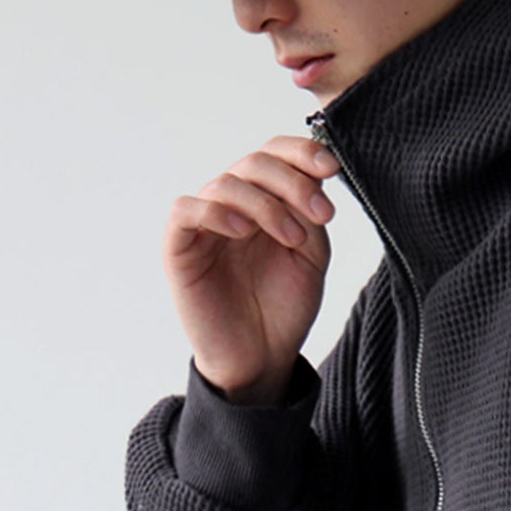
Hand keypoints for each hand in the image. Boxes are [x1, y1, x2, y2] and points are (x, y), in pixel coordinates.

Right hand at [162, 134, 339, 399]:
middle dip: (292, 182)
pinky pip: (186, 210)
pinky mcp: (179, 247)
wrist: (260, 359)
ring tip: (291, 238)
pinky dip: (216, 212)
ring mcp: (204, 224)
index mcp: (263, 202)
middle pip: (254, 163)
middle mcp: (232, 206)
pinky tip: (243, 231)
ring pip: (226, 183)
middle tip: (321, 214)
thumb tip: (313, 174)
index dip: (300, 152)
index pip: (274, 155)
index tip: (331, 167)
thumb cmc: (282, 309)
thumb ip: (310, 214)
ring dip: (266, 205)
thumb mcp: (310, 256)